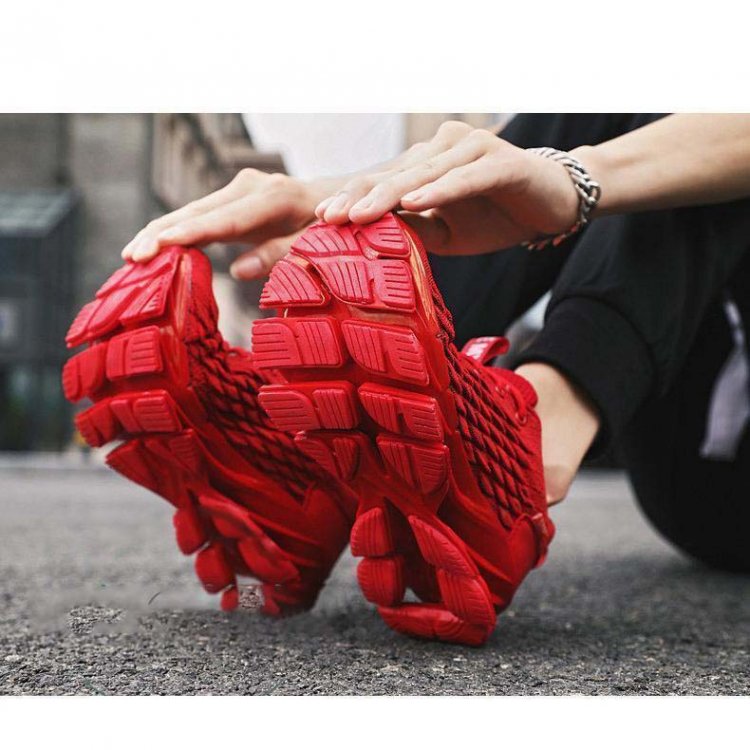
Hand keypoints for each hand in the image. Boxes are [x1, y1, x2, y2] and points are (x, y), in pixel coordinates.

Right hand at [121, 169, 331, 279]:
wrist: (338, 201)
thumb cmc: (329, 229)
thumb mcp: (316, 244)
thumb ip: (280, 255)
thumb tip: (238, 271)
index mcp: (272, 198)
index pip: (223, 220)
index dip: (189, 234)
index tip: (158, 247)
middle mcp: (249, 186)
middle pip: (197, 211)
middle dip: (161, 232)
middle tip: (131, 257)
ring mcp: (238, 189)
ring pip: (191, 211)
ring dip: (160, 231)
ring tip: (131, 255)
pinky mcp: (232, 198)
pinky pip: (198, 216)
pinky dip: (174, 231)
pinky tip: (152, 247)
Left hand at [315, 121, 580, 254]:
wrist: (553, 204)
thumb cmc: (494, 216)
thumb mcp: (445, 232)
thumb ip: (412, 228)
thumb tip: (370, 238)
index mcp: (425, 165)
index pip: (381, 184)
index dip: (351, 200)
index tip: (320, 221)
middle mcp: (442, 149)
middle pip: (393, 176)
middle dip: (357, 198)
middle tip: (325, 219)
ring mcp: (470, 150)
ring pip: (422, 175)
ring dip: (389, 195)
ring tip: (357, 216)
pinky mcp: (498, 161)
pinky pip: (463, 178)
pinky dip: (439, 191)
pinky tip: (415, 203)